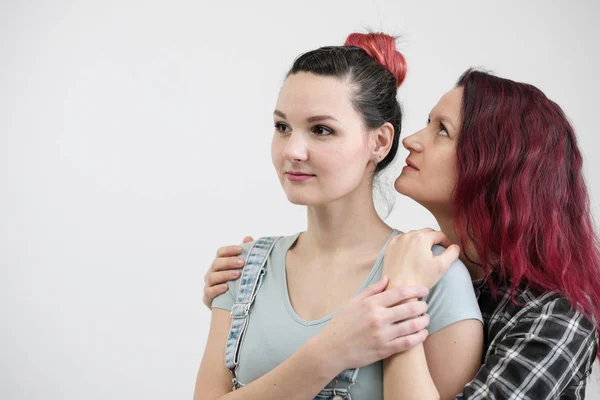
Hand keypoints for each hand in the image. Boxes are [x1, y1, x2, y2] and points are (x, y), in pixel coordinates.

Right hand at [203, 236, 253, 307]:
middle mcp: (212, 272)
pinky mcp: (207, 297)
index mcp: (219, 264)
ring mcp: (208, 285)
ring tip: (237, 274)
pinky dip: (217, 289)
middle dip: (229, 262)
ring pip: (213, 277)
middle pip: (217, 263)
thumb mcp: (240, 269)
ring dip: (225, 274)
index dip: (229, 250)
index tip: (240, 249)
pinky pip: (209, 292)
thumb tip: (248, 238)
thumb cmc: (235, 284)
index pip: (220, 252)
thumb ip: (244, 254)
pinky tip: (225, 288)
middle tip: (242, 262)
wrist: (229, 306)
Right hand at [312, 276, 429, 371]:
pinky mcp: (385, 350)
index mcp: (371, 304)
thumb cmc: (341, 324)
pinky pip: (408, 343)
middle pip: (409, 308)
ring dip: (423, 321)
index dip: (415, 290)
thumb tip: (387, 278)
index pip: (400, 293)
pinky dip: (419, 337)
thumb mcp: (353, 302)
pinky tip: (423, 333)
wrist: (332, 349)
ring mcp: (383, 334)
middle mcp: (379, 318)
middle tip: (425, 305)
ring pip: (412, 326)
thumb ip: (371, 290)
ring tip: (426, 318)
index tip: (424, 290)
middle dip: (422, 306)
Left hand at [383, 229, 459, 288]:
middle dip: (434, 239)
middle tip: (438, 250)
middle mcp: (409, 235)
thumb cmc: (420, 278)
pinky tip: (411, 252)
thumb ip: (452, 253)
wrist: (399, 287)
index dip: (446, 241)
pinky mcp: (390, 247)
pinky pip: (402, 240)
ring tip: (425, 251)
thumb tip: (455, 246)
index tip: (448, 249)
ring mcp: (398, 240)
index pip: (439, 234)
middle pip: (426, 232)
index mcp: (422, 238)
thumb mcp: (442, 266)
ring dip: (421, 240)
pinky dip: (408, 243)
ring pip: (414, 235)